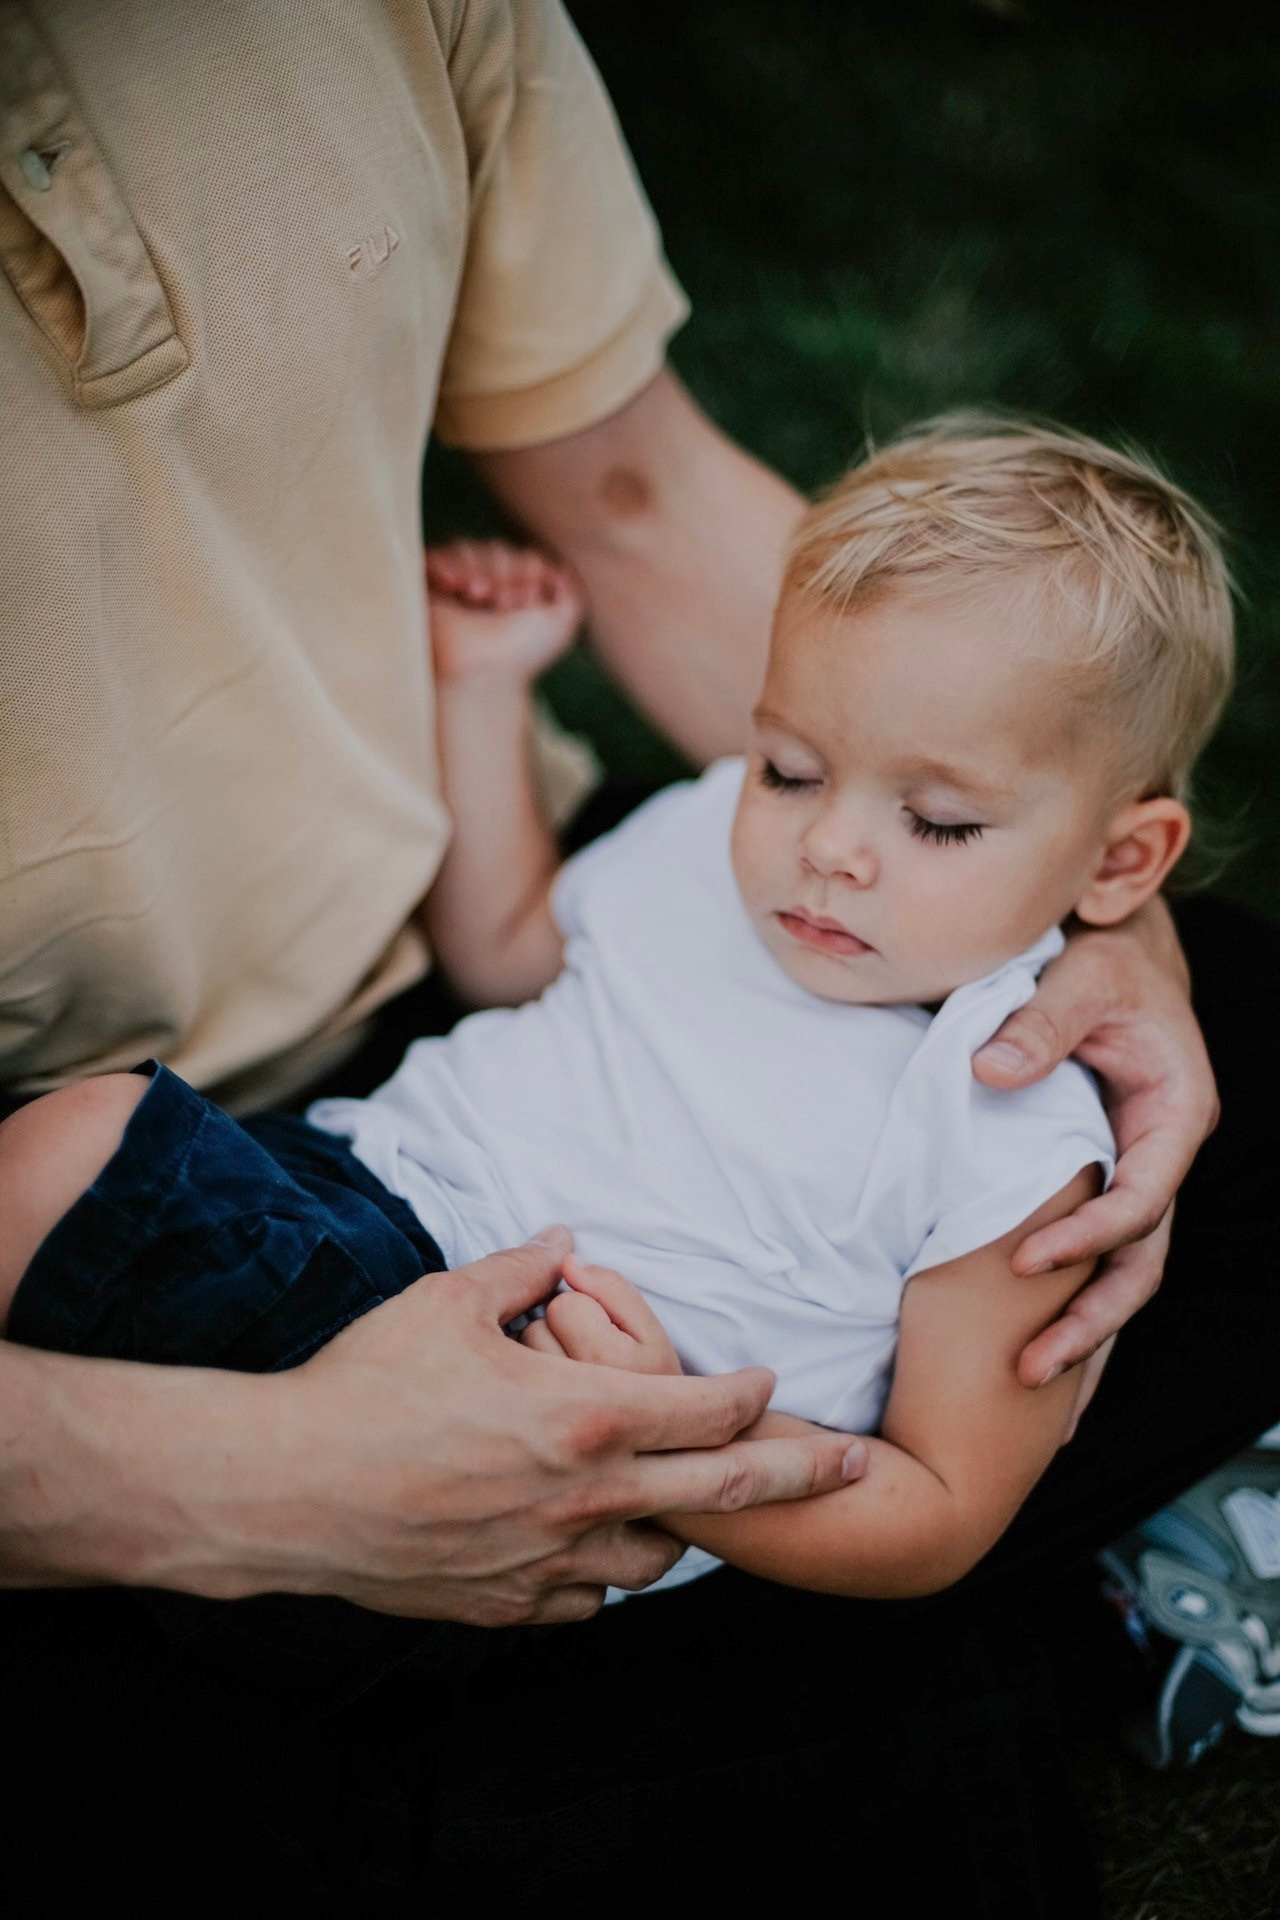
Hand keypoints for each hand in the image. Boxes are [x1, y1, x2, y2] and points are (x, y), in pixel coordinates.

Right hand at [274, 1226, 863, 1624]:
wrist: (286, 1489)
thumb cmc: (365, 1386)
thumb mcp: (446, 1302)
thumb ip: (518, 1270)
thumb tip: (562, 1242)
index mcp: (585, 1415)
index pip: (709, 1407)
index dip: (751, 1392)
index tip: (768, 1382)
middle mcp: (586, 1496)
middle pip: (728, 1492)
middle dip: (801, 1473)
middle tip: (853, 1465)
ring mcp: (549, 1561)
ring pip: (660, 1560)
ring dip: (688, 1529)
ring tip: (697, 1507)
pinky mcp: (505, 1604)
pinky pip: (584, 1601)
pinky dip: (603, 1575)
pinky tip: (592, 1552)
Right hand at [426, 539, 583, 684]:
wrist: (484, 673)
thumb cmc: (523, 654)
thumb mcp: (562, 624)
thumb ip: (571, 593)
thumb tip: (559, 570)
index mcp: (518, 599)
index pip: (523, 558)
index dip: (526, 570)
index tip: (527, 601)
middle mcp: (487, 594)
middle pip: (496, 550)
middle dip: (503, 569)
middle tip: (502, 601)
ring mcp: (456, 593)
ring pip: (467, 550)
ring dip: (477, 567)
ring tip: (476, 595)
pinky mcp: (428, 593)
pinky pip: (433, 558)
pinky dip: (445, 564)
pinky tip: (454, 584)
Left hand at [971, 900, 1216, 1385]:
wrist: (1112, 955)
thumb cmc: (1103, 962)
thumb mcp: (1080, 976)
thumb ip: (1040, 1021)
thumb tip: (989, 1072)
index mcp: (1175, 1116)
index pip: (1141, 1199)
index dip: (1088, 1236)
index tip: (1025, 1262)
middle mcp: (1162, 1157)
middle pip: (1141, 1262)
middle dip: (1091, 1322)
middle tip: (1029, 1370)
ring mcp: (1133, 1175)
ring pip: (1122, 1273)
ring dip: (1082, 1331)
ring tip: (1028, 1385)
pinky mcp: (1098, 1181)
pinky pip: (1090, 1253)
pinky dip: (1068, 1301)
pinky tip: (1030, 1352)